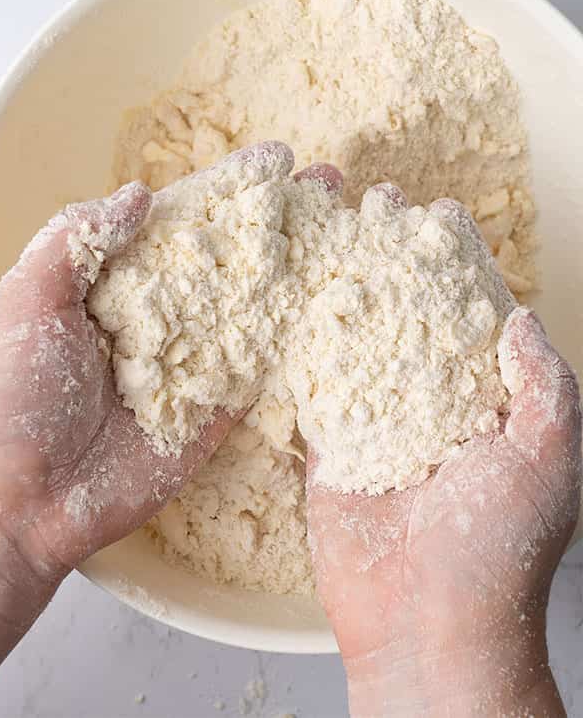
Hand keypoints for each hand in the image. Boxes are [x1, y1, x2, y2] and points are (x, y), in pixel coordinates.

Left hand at [0, 142, 342, 678]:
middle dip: (278, 218)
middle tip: (328, 181)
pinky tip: (345, 296)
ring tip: (354, 220)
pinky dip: (302, 332)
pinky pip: (263, 365)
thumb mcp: (24, 302)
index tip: (274, 159)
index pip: (175, 223)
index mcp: (107, 285)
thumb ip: (74, 240)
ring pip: (255, 302)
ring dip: (305, 263)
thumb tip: (138, 194)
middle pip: (226, 256)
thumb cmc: (10, 398)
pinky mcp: (215, 410)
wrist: (26, 500)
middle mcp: (155, 316)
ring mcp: (190, 362)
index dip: (224, 191)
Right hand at [307, 195, 579, 717]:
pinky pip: (309, 388)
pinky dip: (297, 344)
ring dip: (339, 287)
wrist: (427, 623)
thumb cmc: (497, 548)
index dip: (456, 261)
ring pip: (354, 341)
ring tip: (321, 232)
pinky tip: (282, 298)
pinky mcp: (326, 448)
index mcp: (487, 402)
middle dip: (389, 259)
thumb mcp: (547, 459)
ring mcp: (374, 424)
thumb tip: (522, 318)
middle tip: (366, 206)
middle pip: (407, 314)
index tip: (434, 213)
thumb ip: (542, 387)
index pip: (472, 315)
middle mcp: (430, 404)